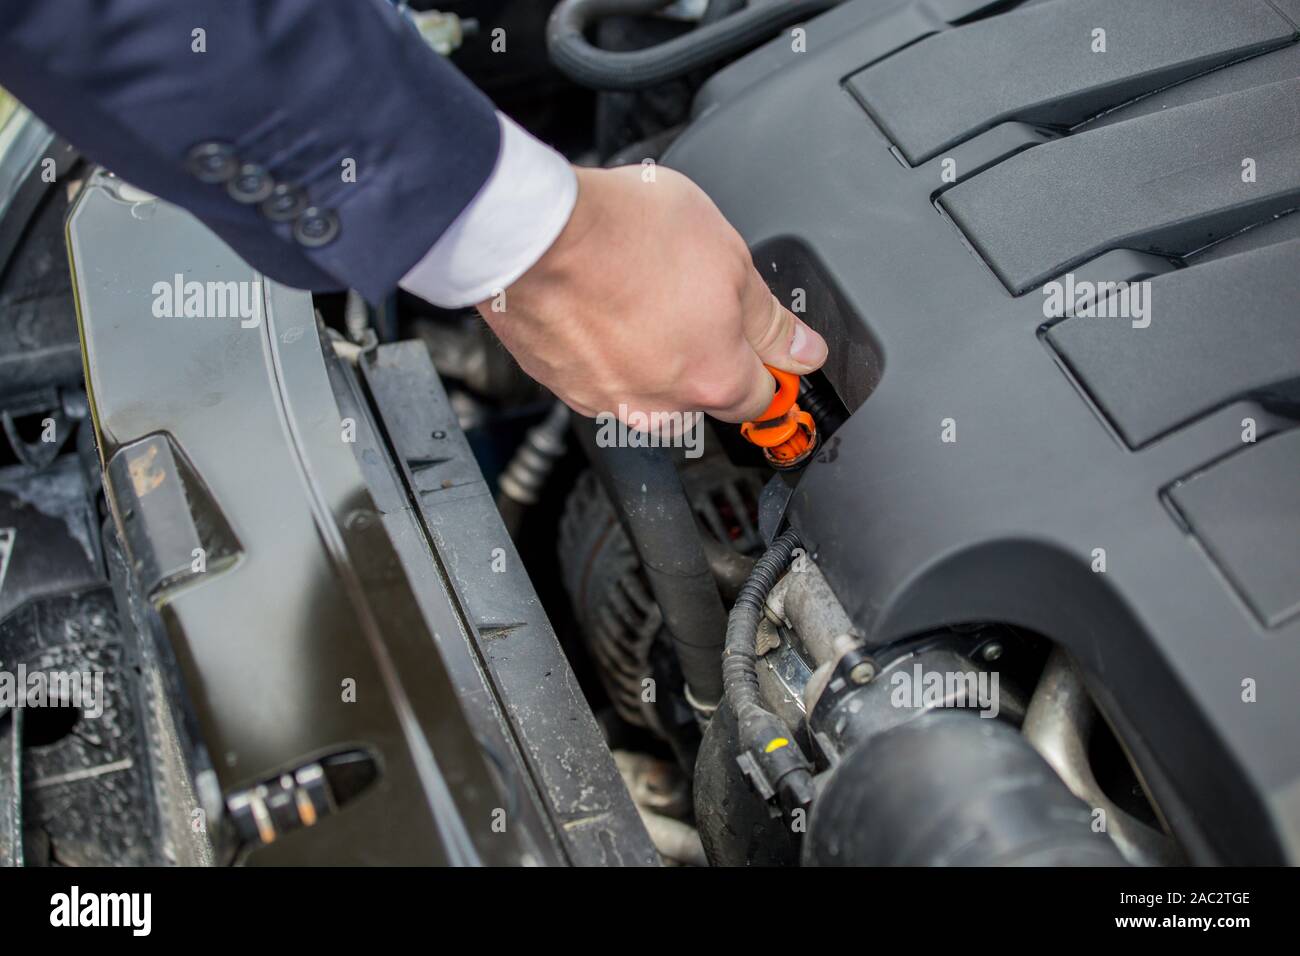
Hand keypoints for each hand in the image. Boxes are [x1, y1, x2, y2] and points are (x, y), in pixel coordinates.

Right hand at [476, 165, 826, 422]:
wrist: (535, 232)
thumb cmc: (627, 235)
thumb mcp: (729, 258)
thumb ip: (771, 319)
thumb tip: (804, 351)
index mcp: (714, 379)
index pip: (761, 399)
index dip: (768, 369)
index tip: (762, 347)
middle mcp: (660, 406)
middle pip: (701, 398)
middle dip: (705, 360)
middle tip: (692, 302)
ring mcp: (606, 399)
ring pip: (648, 392)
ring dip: (653, 357)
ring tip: (640, 298)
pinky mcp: (561, 385)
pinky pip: (599, 378)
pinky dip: (606, 351)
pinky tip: (601, 305)